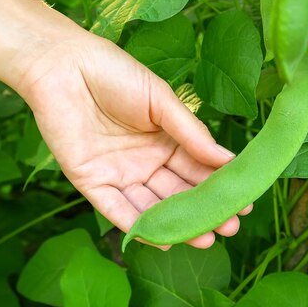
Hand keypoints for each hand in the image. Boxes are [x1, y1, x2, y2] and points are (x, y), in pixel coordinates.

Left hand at [18, 31, 249, 248]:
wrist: (63, 65)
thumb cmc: (115, 74)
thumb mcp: (161, 101)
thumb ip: (191, 133)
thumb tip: (228, 161)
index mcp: (165, 140)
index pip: (197, 168)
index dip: (219, 186)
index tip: (244, 203)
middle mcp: (145, 161)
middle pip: (178, 193)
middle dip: (204, 212)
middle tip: (230, 229)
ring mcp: (119, 174)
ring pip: (153, 207)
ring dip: (177, 225)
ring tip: (206, 240)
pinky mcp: (92, 182)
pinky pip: (117, 210)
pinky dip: (138, 226)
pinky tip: (166, 240)